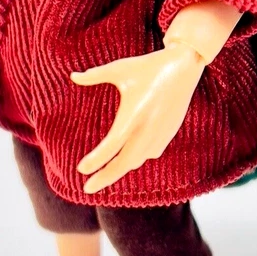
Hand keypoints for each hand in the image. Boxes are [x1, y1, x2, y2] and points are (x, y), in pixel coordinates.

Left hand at [71, 43, 205, 192]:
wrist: (184, 67)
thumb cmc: (149, 67)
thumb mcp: (120, 69)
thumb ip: (94, 75)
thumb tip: (72, 76)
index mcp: (133, 115)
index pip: (111, 147)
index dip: (95, 161)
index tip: (81, 170)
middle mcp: (147, 129)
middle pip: (124, 163)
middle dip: (105, 177)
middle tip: (87, 188)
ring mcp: (160, 133)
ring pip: (137, 160)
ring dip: (122, 167)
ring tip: (107, 172)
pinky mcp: (169, 132)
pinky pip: (151, 153)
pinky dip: (138, 157)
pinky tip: (130, 156)